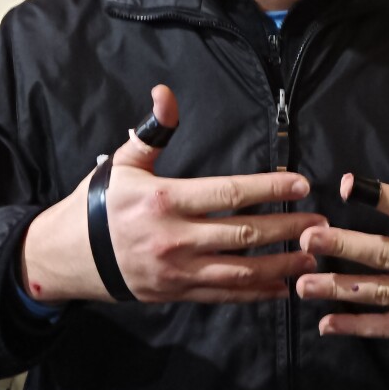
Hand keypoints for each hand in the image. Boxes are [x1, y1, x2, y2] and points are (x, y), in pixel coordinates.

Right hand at [21, 85, 324, 303]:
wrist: (66, 257)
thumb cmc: (98, 204)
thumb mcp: (122, 163)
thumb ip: (151, 131)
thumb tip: (166, 94)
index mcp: (165, 200)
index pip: (229, 193)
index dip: (269, 189)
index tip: (301, 184)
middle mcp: (175, 238)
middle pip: (244, 233)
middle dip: (287, 229)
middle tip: (322, 225)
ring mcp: (177, 270)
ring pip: (240, 271)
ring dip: (280, 265)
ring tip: (310, 257)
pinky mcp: (176, 293)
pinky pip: (223, 295)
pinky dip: (254, 293)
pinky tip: (281, 287)